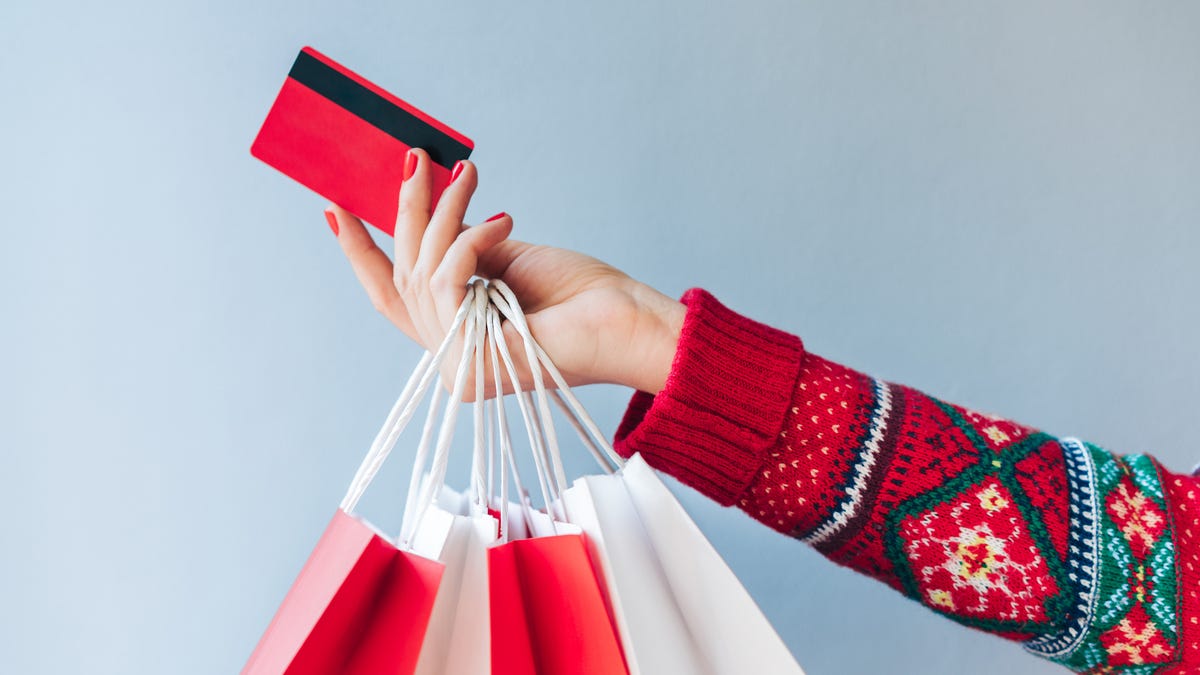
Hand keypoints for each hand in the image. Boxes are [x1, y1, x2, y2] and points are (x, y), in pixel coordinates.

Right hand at [326, 148, 684, 397]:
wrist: (628, 322)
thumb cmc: (581, 294)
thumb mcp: (507, 257)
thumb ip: (460, 246)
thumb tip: (426, 215)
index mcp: (455, 333)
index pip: (390, 295)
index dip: (360, 253)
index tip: (334, 206)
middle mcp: (448, 354)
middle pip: (404, 274)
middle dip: (406, 210)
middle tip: (416, 158)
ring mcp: (456, 363)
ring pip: (423, 271)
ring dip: (443, 213)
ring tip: (471, 175)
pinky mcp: (469, 361)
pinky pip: (449, 282)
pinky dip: (470, 241)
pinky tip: (503, 219)